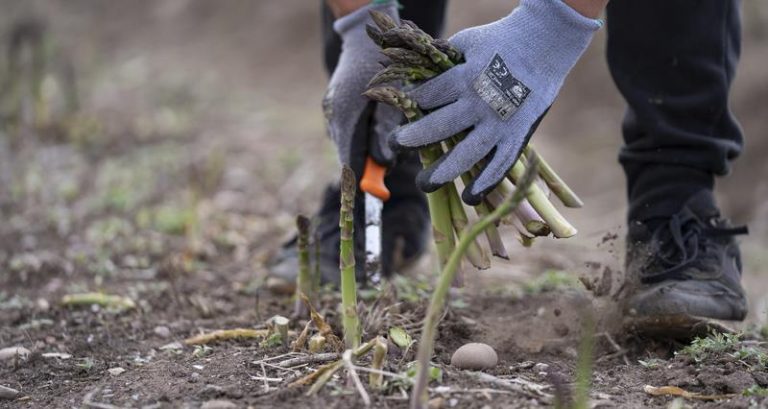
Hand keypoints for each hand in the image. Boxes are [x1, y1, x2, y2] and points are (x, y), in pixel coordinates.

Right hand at [323, 1, 400, 170]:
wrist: (366, 35)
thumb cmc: (388, 65)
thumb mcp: (395, 100)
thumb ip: (388, 132)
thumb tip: (385, 163)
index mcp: (347, 116)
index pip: (350, 161)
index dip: (364, 181)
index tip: (376, 197)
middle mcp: (334, 115)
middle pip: (348, 154)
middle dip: (368, 164)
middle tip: (387, 166)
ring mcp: (330, 109)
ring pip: (346, 142)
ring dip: (363, 148)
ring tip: (381, 139)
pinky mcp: (333, 104)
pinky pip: (344, 129)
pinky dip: (358, 135)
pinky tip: (372, 125)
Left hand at [390, 0, 601, 204]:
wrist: (546, 43)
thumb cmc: (500, 40)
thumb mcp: (465, 43)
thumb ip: (441, 62)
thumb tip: (414, 77)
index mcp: (463, 77)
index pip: (426, 98)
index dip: (410, 106)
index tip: (402, 110)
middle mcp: (479, 104)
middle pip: (437, 128)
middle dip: (412, 139)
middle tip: (395, 143)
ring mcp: (500, 123)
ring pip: (466, 155)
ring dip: (443, 172)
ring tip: (424, 183)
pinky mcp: (518, 135)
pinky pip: (501, 166)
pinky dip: (486, 184)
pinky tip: (469, 198)